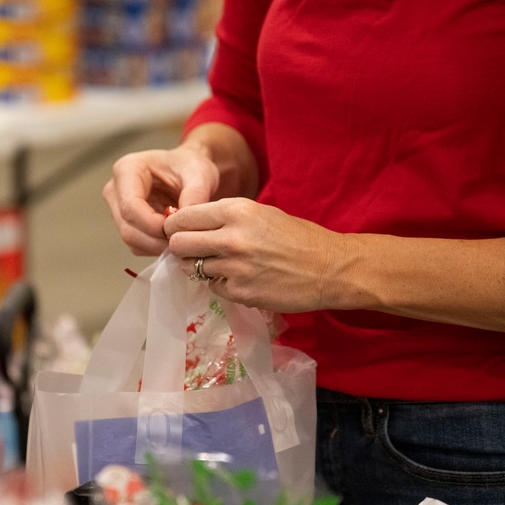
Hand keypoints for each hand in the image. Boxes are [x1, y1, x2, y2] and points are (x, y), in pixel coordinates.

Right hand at [103, 146, 219, 255]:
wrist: (188, 172)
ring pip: (132, 240)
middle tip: (183, 239)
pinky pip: (137, 246)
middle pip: (128, 228)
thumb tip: (185, 223)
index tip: (177, 230)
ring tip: (181, 238)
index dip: (153, 224)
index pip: (130, 206)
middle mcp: (115, 191)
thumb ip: (195, 194)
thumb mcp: (199, 173)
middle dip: (156, 240)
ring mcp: (117, 210)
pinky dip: (156, 247)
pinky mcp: (126, 225)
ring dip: (157, 246)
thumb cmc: (190, 166)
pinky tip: (174, 238)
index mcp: (126, 169)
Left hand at [164, 198, 351, 312]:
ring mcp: (235, 268)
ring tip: (221, 263)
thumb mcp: (259, 213)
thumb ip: (224, 217)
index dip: (174, 225)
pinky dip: (221, 284)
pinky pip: (213, 287)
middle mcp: (231, 238)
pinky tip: (241, 278)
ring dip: (199, 267)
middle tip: (190, 250)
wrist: (329, 268)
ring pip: (192, 268)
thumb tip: (186, 224)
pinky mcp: (240, 292)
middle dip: (179, 248)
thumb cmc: (296, 237)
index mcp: (236, 211)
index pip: (183, 217)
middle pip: (178, 244)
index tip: (176, 231)